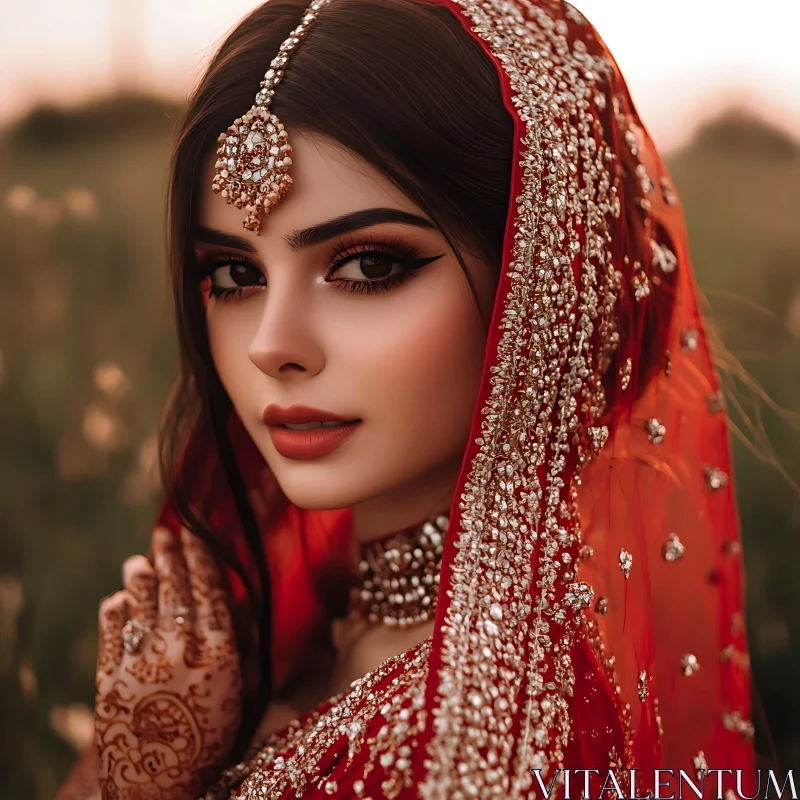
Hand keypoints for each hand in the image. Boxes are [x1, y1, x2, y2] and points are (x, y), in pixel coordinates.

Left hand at [94, 527, 240, 798]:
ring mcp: (141, 663)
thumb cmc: (210, 744)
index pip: (210, 592)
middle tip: (166, 533)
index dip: (203, 561)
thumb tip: (233, 603)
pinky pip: (112, 635)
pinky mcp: (109, 680)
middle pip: (175, 591)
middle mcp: (180, 651)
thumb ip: (237, 647)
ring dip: (141, 578)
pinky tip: (118, 598)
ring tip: (140, 559)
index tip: (198, 537)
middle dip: (171, 557)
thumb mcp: (240, 695)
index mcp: (218, 654)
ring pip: (142, 606)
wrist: (161, 788)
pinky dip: (115, 613)